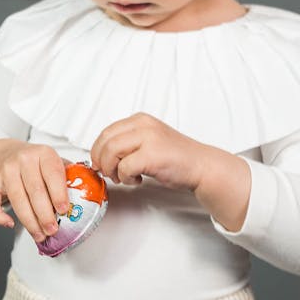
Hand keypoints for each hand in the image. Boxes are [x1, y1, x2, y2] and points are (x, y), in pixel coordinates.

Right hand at [0, 140, 69, 243]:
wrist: (6, 153)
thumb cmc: (35, 163)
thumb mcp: (52, 161)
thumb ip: (68, 174)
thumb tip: (88, 193)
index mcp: (43, 153)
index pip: (53, 174)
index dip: (59, 193)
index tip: (64, 210)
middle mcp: (24, 159)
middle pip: (35, 190)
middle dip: (45, 214)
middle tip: (53, 229)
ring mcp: (6, 170)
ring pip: (17, 199)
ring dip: (29, 221)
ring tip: (39, 234)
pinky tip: (10, 224)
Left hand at [91, 113, 251, 230]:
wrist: (201, 165)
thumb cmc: (176, 157)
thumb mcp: (149, 140)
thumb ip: (128, 143)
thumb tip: (102, 156)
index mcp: (140, 120)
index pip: (106, 132)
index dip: (98, 150)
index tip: (100, 163)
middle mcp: (143, 125)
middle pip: (105, 141)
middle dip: (102, 161)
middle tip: (109, 173)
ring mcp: (148, 139)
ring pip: (111, 153)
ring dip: (112, 170)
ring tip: (124, 177)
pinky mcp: (152, 155)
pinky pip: (125, 168)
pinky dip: (126, 178)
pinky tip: (137, 180)